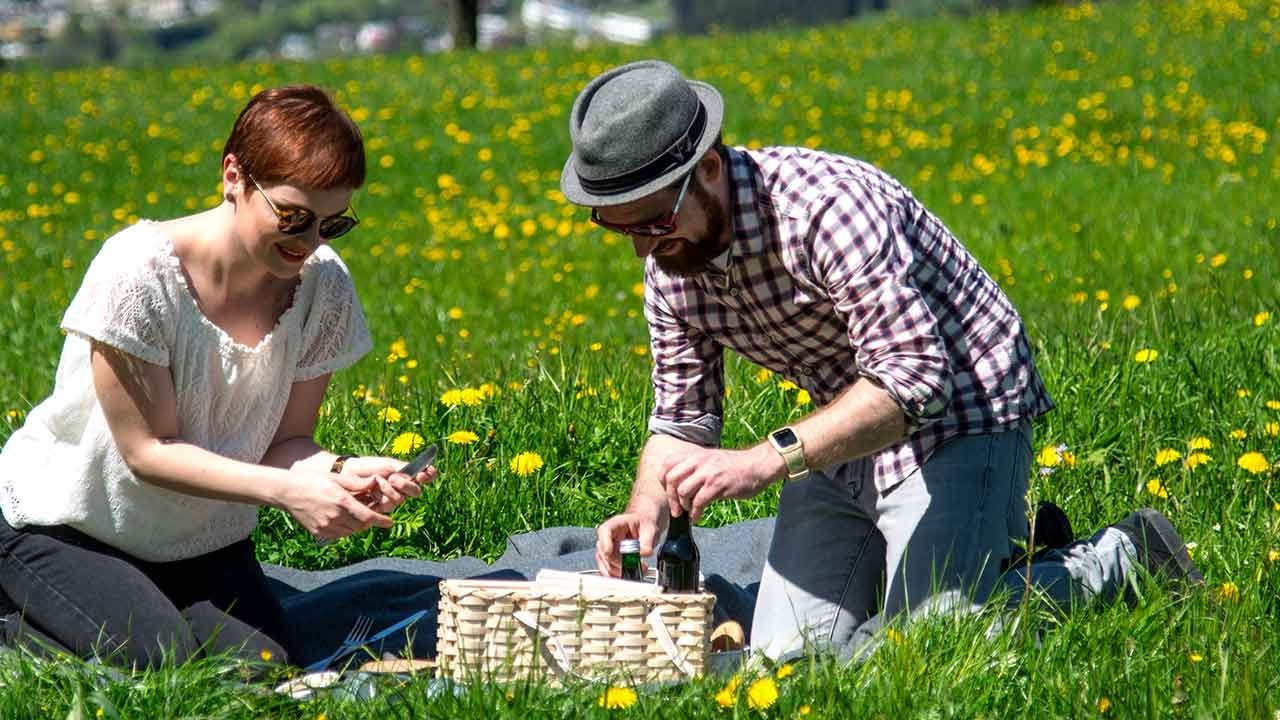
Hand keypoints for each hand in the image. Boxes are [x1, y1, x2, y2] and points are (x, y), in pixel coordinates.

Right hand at [282, 472, 394, 539]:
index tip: (389, 522)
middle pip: (361, 525)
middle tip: (373, 515)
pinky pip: (338, 535)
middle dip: (369, 522)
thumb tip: (375, 482)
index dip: (381, 521)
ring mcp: (326, 526)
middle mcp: (336, 517)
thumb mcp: (338, 478)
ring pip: (350, 532)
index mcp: (342, 502)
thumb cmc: (314, 481)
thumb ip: (358, 483)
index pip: (368, 516)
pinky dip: (345, 530)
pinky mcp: (319, 532)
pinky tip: (344, 521)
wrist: (289, 492)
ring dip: (358, 526)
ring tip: (358, 517)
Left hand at [337, 455, 435, 512]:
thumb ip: (405, 469)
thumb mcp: (387, 464)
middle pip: (415, 492)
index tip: (427, 472)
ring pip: (401, 500)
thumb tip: (425, 472)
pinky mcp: (380, 509)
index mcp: (404, 475)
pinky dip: (382, 497)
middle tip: (394, 478)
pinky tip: (374, 492)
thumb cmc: (366, 467)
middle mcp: (400, 488)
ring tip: (378, 482)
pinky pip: (388, 507)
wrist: (345, 475)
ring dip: (390, 490)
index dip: (428, 475)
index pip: (423, 477)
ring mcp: (390, 499)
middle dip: (406, 485)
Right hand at [596, 498, 666, 577]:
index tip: (609, 552)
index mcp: (613, 525)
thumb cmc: (643, 524)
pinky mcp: (609, 562)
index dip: (605, 543)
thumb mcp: (649, 529)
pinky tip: (632, 575)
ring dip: (623, 572)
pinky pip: (609, 573)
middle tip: (639, 564)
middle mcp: (606, 538)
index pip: (604, 532)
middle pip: (606, 554)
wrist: (643, 527)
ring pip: (607, 566)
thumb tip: (644, 553)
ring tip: (640, 568)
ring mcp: (605, 551)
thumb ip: (647, 541)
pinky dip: (620, 576)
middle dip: (622, 563)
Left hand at [662, 444, 782, 522]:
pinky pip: (699, 502)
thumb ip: (696, 466)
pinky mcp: (718, 486)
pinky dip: (695, 513)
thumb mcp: (711, 459)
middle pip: (671, 478)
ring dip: (683, 506)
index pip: (667, 464)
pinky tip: (697, 517)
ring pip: (682, 490)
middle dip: (670, 497)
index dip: (663, 479)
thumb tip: (680, 481)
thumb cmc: (735, 465)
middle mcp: (700, 462)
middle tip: (676, 509)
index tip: (668, 491)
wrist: (758, 465)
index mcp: (696, 455)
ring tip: (689, 512)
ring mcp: (708, 473)